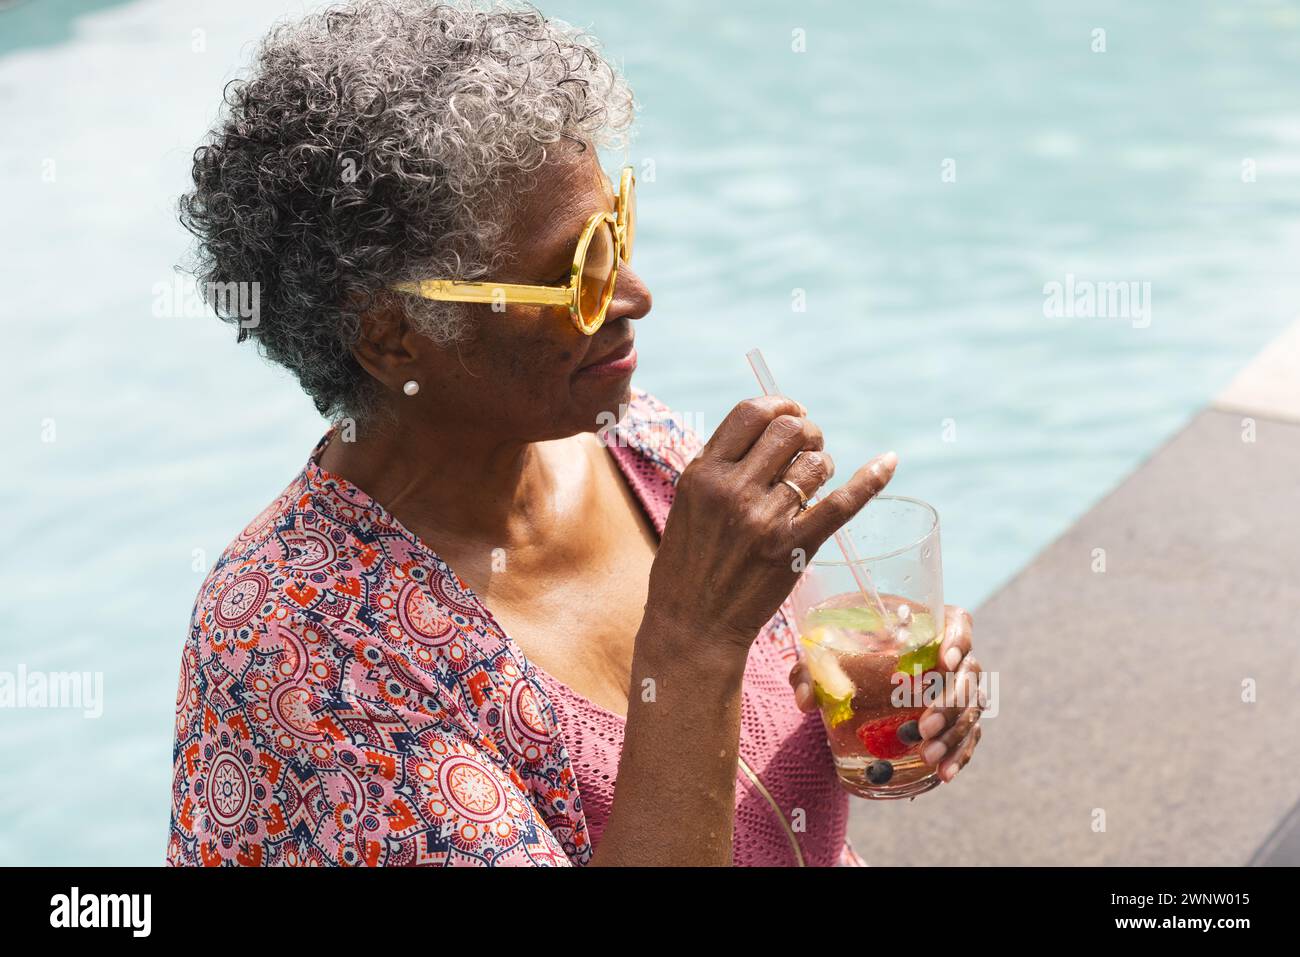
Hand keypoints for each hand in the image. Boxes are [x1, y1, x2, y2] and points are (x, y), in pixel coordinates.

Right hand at [645, 395, 897, 654]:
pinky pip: (842, 503)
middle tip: (807, 451)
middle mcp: (732, 490)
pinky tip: (888, 462)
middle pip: (790, 428)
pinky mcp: (793, 548)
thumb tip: (769, 427)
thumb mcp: (690, 502)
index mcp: (703, 473)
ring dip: (823, 465)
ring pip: (817, 462)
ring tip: (813, 484)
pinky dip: (870, 478)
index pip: (752, 412)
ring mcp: (764, 519)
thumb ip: (722, 466)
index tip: (792, 412)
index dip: (780, 403)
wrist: (692, 624)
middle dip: (808, 432)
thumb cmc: (689, 563)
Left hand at [789, 604, 982, 782]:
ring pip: (971, 708)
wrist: (853, 679)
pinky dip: (959, 755)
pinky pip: (969, 735)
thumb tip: (806, 698)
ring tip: (927, 756)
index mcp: (925, 626)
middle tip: (923, 728)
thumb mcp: (823, 658)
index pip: (958, 623)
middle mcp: (949, 656)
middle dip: (951, 704)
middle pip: (969, 674)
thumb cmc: (844, 656)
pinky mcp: (955, 719)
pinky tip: (944, 773)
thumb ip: (811, 671)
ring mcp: (957, 688)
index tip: (943, 662)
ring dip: (954, 734)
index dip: (959, 641)